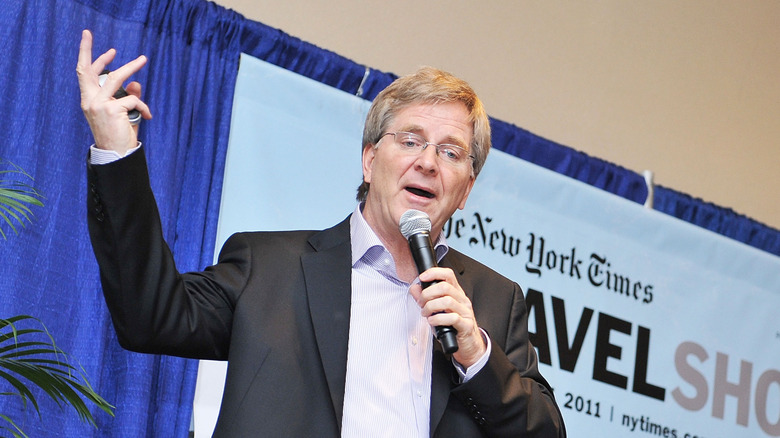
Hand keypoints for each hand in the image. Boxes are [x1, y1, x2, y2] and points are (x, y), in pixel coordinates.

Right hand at [76, 29, 151, 153]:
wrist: (116, 155)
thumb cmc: (119, 134)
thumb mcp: (123, 113)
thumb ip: (128, 97)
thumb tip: (135, 83)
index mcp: (88, 100)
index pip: (83, 73)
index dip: (85, 54)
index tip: (89, 37)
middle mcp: (90, 101)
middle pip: (90, 70)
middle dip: (94, 52)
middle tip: (102, 39)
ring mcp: (99, 105)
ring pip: (116, 78)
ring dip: (131, 67)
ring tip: (142, 59)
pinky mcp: (112, 110)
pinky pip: (133, 100)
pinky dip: (142, 106)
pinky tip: (147, 116)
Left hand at [409, 267, 485, 367]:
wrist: (469, 345)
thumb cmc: (453, 327)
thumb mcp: (437, 311)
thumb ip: (425, 299)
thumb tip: (414, 288)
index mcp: (456, 294)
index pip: (448, 275)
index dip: (434, 273)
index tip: (422, 277)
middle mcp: (462, 300)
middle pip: (445, 287)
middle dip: (427, 294)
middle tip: (421, 303)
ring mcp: (466, 312)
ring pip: (447, 301)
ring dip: (431, 307)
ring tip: (425, 314)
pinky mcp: (466, 325)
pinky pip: (452, 318)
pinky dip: (438, 319)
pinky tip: (432, 322)